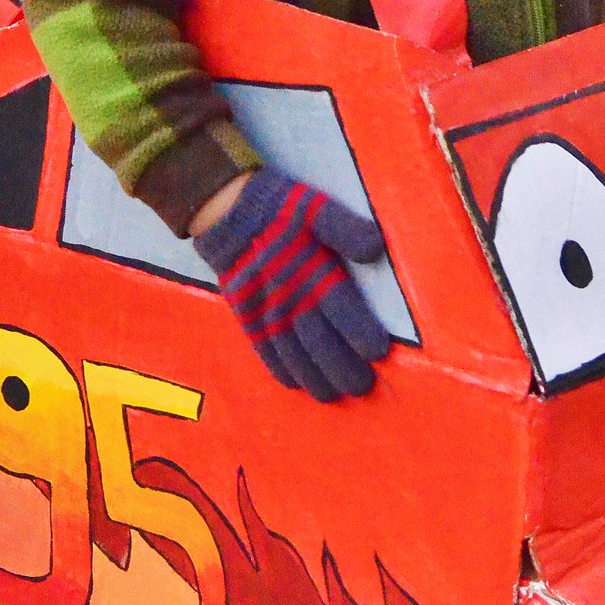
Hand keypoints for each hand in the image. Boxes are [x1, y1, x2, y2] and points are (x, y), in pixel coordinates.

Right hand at [192, 166, 390, 401]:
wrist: (225, 209)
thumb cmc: (279, 209)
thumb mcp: (316, 208)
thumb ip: (345, 229)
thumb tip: (376, 248)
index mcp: (311, 271)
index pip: (341, 309)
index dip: (360, 332)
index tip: (379, 353)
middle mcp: (289, 297)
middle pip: (318, 340)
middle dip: (341, 366)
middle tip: (362, 387)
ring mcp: (265, 309)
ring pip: (292, 351)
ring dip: (313, 376)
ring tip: (332, 396)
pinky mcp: (246, 314)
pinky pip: (263, 348)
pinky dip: (279, 368)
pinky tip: (293, 384)